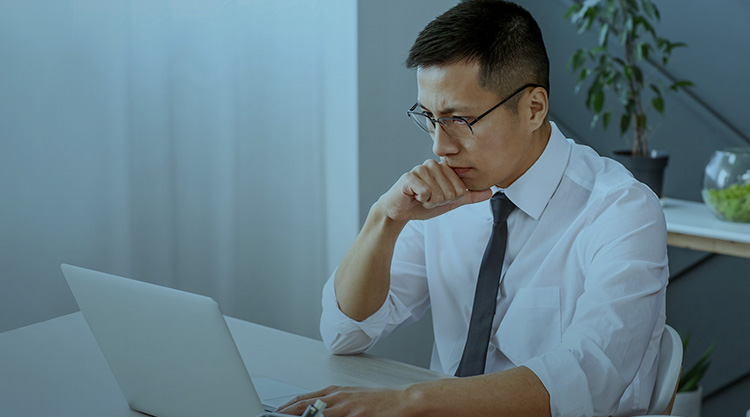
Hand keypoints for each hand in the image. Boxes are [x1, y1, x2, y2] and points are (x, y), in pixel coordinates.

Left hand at [275, 385, 408, 416]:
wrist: (403, 401)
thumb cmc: (378, 400)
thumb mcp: (350, 396)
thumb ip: (330, 402)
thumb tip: (311, 408)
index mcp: (335, 392)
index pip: (302, 400)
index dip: (285, 408)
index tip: (275, 414)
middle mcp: (338, 398)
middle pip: (304, 407)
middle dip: (287, 414)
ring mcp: (346, 409)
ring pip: (316, 414)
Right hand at [377, 159, 491, 221]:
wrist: (400, 210)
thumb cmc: (423, 203)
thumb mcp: (450, 201)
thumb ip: (469, 196)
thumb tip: (490, 191)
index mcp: (444, 168)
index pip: (460, 189)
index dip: (449, 199)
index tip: (437, 197)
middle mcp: (433, 165)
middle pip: (450, 192)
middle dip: (439, 201)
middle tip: (427, 198)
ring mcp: (420, 169)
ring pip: (438, 193)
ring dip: (429, 202)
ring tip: (420, 197)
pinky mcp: (409, 177)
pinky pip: (426, 192)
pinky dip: (421, 200)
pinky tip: (414, 196)